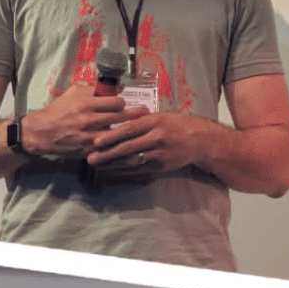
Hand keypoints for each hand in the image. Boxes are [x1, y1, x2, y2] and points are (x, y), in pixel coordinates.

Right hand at [22, 83, 149, 158]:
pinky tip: (128, 146)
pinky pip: (109, 148)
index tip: (126, 102)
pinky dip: (119, 146)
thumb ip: (91, 88)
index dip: (123, 102)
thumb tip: (112, 86)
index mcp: (85, 102)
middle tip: (146, 113)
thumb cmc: (58, 110)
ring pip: (118, 134)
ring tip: (141, 129)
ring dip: (130, 131)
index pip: (115, 101)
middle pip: (121, 117)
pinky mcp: (89, 150)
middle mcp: (89, 119)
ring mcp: (90, 136)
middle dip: (135, 114)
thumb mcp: (72, 93)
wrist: (42, 132)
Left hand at [86, 110, 205, 173]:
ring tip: (98, 166)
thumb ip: (139, 119)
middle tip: (91, 158)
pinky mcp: (162, 165)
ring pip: (132, 160)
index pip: (128, 129)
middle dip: (107, 153)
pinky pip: (141, 169)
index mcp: (152, 121)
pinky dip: (126, 171)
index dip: (111, 136)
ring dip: (113, 164)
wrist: (197, 139)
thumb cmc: (173, 124)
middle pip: (127, 146)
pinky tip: (114, 171)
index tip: (96, 142)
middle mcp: (155, 137)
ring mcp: (159, 153)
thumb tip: (117, 119)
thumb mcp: (157, 116)